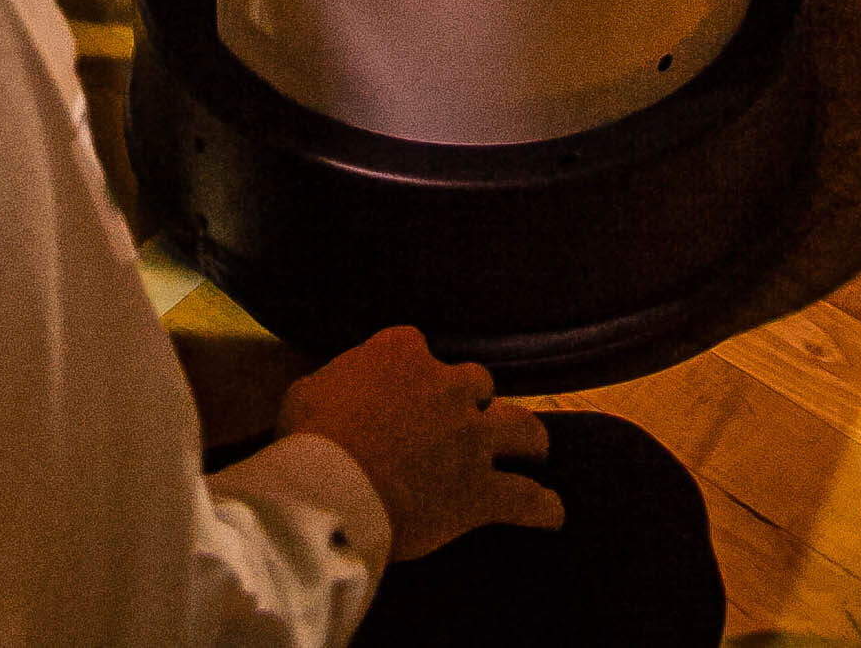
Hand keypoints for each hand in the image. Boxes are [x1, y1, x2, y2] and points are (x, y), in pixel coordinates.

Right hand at [278, 325, 559, 561]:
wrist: (334, 485)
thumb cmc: (308, 436)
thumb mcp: (308, 391)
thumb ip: (336, 384)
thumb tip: (338, 395)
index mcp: (400, 353)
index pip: (415, 347)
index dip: (411, 369)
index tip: (402, 389)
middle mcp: (445, 387)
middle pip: (477, 382)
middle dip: (475, 400)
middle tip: (465, 423)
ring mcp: (470, 438)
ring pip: (521, 428)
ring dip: (528, 438)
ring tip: (534, 449)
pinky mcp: (481, 491)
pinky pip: (526, 499)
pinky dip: (542, 506)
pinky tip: (553, 512)